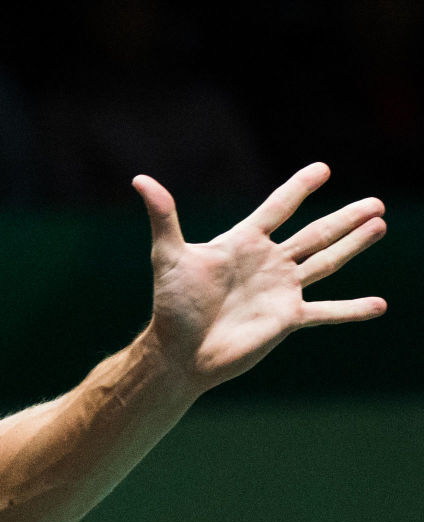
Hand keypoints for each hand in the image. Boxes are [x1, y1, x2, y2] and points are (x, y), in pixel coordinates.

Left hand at [136, 163, 387, 390]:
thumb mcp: (170, 256)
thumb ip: (164, 217)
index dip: (299, 188)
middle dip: (345, 218)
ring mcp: (280, 291)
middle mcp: (267, 263)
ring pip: (326, 262)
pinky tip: (380, 305)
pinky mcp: (287, 319)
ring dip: (353, 246)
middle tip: (376, 203)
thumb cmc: (172, 306)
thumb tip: (140, 179)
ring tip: (380, 226)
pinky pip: (327, 312)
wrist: (179, 353)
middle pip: (315, 234)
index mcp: (243, 243)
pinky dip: (353, 309)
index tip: (322, 169)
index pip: (278, 207)